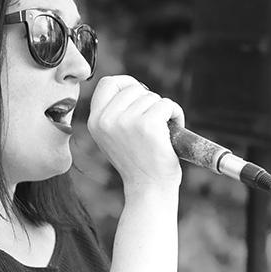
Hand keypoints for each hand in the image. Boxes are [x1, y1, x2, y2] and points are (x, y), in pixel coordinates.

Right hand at [87, 75, 183, 192]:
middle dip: (148, 99)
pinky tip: (174, 128)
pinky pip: (166, 104)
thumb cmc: (136, 162)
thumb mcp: (113, 136)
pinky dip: (176, 113)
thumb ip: (114, 113)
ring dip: (163, 108)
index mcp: (95, 121)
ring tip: (163, 129)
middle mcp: (106, 120)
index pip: (107, 83)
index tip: (138, 92)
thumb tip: (131, 87)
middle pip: (132, 88)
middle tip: (154, 118)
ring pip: (151, 96)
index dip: (125, 83)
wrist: (148, 188)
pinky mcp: (148, 125)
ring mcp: (126, 122)